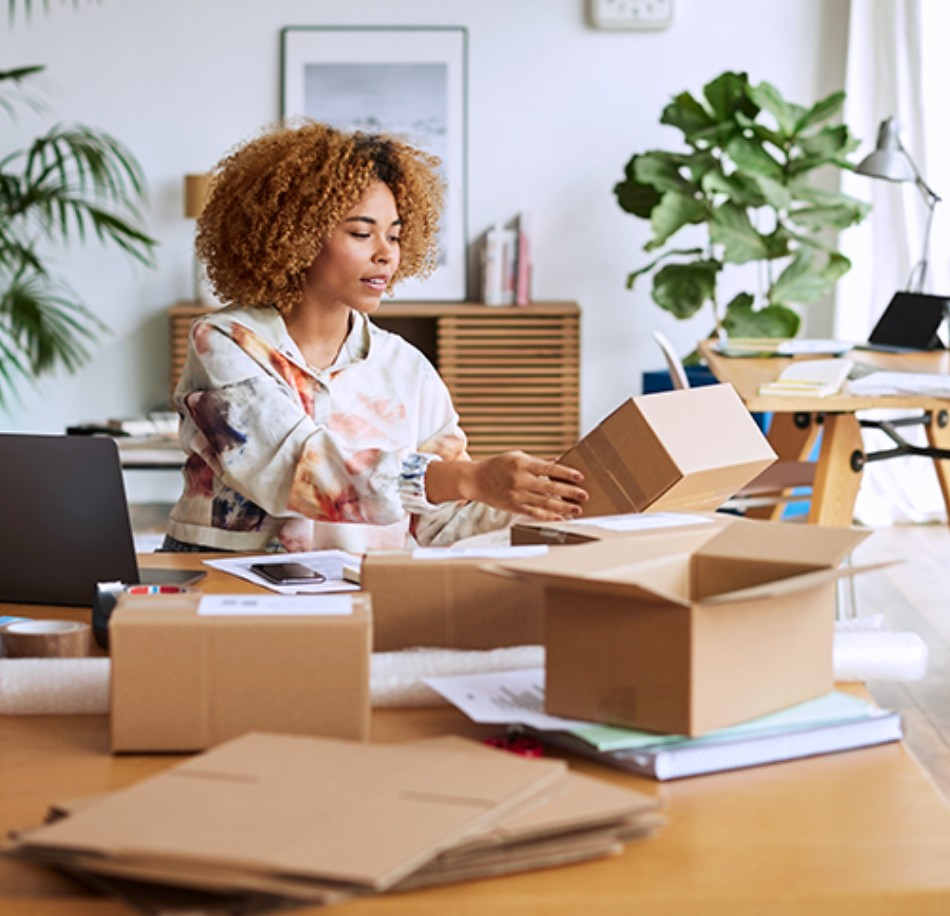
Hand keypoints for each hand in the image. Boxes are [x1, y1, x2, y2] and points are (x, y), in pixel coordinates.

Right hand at [427, 451, 587, 519]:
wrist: (476, 480)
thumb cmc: (498, 465)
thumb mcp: (517, 457)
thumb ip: (538, 461)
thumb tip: (560, 461)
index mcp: (523, 464)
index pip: (549, 469)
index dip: (566, 473)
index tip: (580, 477)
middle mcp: (520, 480)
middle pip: (549, 488)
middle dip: (569, 492)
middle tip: (584, 495)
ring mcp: (517, 495)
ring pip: (544, 503)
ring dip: (563, 508)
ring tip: (577, 510)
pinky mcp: (514, 507)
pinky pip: (534, 514)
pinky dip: (548, 517)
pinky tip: (560, 518)